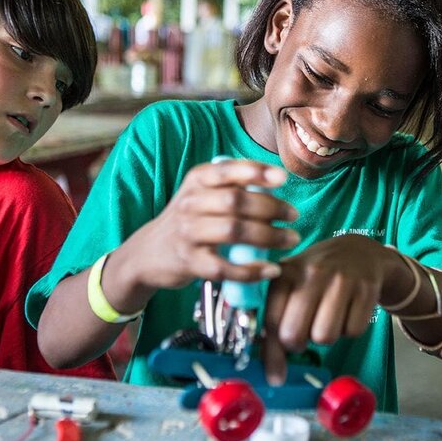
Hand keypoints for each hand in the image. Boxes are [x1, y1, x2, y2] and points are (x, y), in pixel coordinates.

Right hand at [122, 159, 299, 290]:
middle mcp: (190, 204)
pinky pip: (225, 268)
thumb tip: (276, 180)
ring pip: (233, 232)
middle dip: (271, 207)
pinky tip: (271, 269)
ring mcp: (188, 234)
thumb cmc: (188, 220)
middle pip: (236, 202)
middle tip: (293, 215)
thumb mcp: (200, 193)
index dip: (256, 172)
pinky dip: (251, 270)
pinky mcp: (190, 263)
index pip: (227, 170)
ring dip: (268, 236)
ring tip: (291, 239)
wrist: (148, 253)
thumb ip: (230, 185)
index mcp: (196, 181)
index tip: (283, 178)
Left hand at [262, 235, 391, 384]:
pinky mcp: (366, 289)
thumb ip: (276, 323)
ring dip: (325, 336)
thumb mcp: (290, 288)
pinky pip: (352, 332)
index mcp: (285, 273)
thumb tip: (272, 375)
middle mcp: (311, 273)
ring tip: (326, 317)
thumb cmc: (316, 277)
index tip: (275, 375)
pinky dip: (349, 330)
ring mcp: (340, 279)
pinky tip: (346, 311)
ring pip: (324, 337)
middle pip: (294, 335)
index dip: (272, 354)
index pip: (272, 323)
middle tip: (305, 333)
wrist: (358, 252)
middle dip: (298, 344)